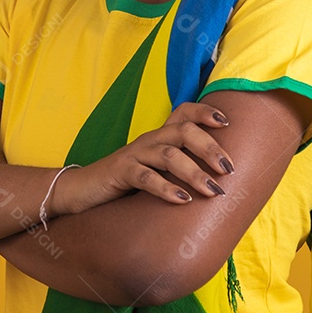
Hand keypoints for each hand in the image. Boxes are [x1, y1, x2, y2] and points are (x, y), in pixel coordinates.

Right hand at [52, 101, 235, 215]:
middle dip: (209, 148)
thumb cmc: (126, 183)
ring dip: (194, 172)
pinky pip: (145, 177)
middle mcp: (149, 140)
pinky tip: (182, 200)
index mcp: (160, 137)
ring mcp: (134, 154)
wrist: (83, 189)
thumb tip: (219, 182)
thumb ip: (180, 169)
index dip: (205, 112)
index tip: (227, 123)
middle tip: (228, 169)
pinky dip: (166, 188)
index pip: (184, 112)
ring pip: (168, 155)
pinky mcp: (120, 172)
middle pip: (183, 131)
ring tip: (212, 189)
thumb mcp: (156, 170)